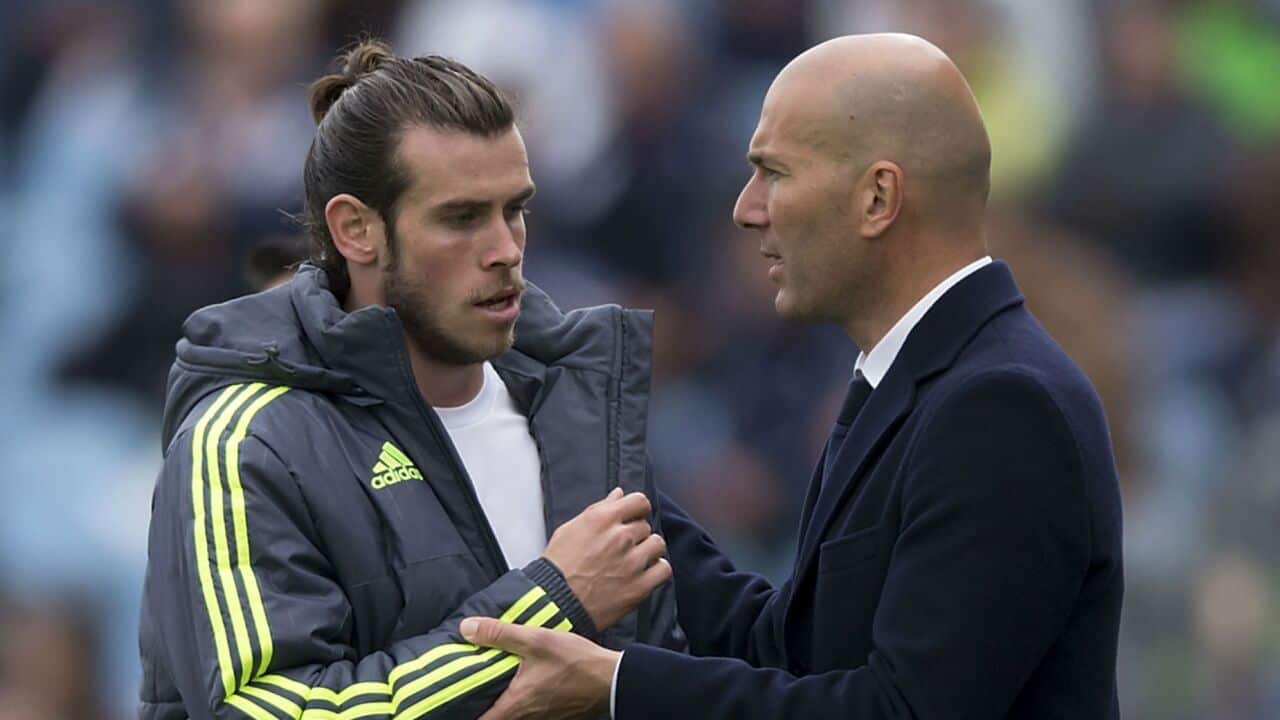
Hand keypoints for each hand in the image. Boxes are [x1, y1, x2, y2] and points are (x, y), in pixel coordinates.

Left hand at [460, 616, 617, 719]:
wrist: (612, 678)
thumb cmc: (577, 663)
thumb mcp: (536, 640)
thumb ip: (500, 633)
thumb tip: (467, 628)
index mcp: (515, 704)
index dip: (463, 713)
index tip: (451, 704)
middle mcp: (526, 717)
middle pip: (495, 718)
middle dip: (482, 706)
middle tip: (471, 688)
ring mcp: (542, 718)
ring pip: (513, 715)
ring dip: (502, 702)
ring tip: (494, 683)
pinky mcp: (555, 714)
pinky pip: (530, 712)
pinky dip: (521, 701)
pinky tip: (523, 681)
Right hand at [541, 488, 670, 630]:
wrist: (555, 604)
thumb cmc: (558, 567)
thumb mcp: (570, 529)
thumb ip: (599, 508)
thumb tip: (619, 494)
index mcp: (602, 519)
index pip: (639, 501)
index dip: (637, 509)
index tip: (633, 517)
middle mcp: (619, 537)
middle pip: (645, 525)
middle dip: (636, 534)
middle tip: (622, 546)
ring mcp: (631, 562)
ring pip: (658, 544)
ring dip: (649, 550)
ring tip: (634, 559)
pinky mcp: (639, 587)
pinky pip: (664, 569)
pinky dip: (657, 570)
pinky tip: (644, 573)